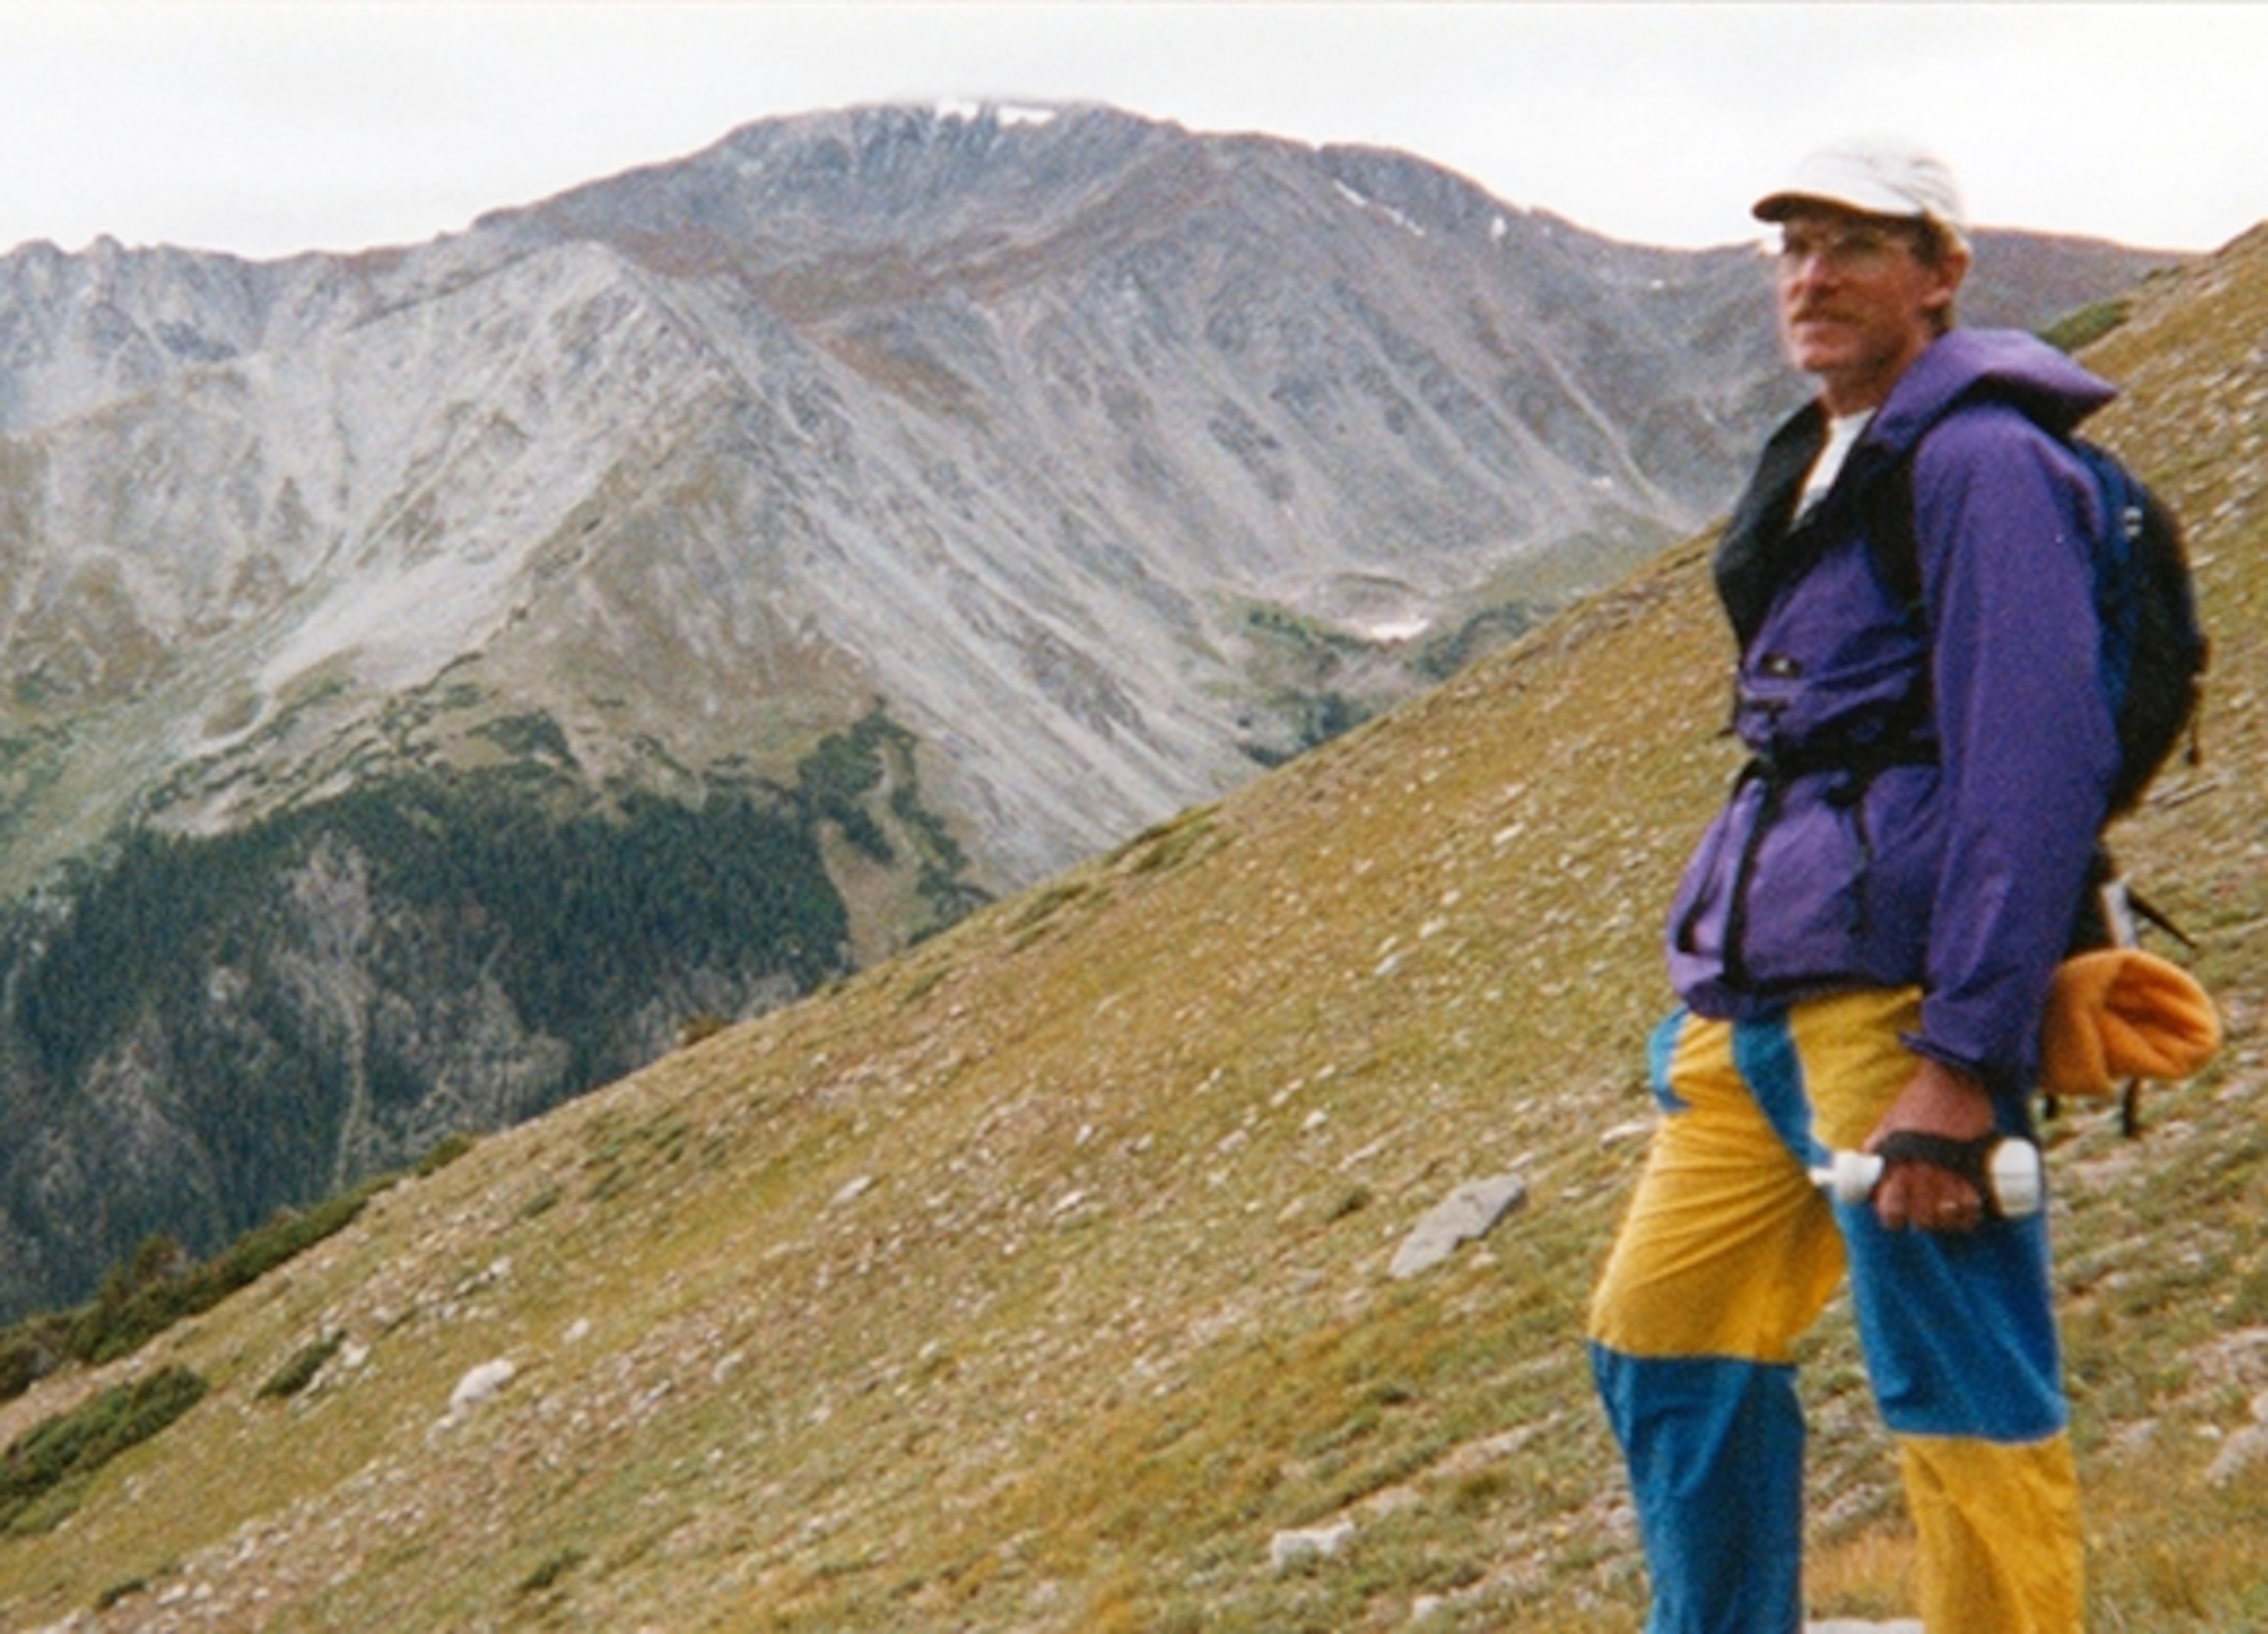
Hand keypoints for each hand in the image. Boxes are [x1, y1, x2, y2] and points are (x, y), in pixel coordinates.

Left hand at [1863, 1057, 1995, 1233]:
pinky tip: (1968, 1212)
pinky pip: (1974, 1206)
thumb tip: (1866, 1166)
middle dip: (1923, 1221)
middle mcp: (1921, 1173)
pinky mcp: (1975, 1168)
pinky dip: (1972, 1215)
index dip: (1893, 1219)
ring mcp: (1949, 1173)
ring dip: (1948, 1222)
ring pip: (1948, 1218)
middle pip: (1922, 1219)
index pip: (1890, 1211)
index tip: (1898, 1217)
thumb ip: (1876, 1146)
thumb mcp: (1888, 1124)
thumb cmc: (1916, 1103)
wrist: (1952, 1081)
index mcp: (1896, 1164)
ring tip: (1948, 1214)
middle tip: (1927, 1213)